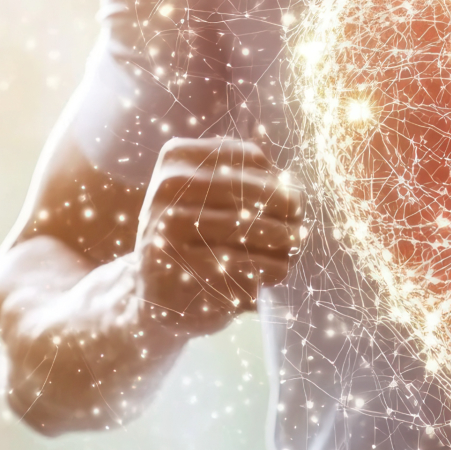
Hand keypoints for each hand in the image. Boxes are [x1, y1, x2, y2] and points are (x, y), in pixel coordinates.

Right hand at [133, 137, 304, 335]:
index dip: (279, 180)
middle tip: (298, 226)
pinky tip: (273, 271)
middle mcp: (169, 188)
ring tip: (291, 246)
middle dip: (289, 211)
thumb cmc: (190, 235)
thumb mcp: (201, 192)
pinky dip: (271, 269)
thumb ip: (242, 174)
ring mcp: (174, 230)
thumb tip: (291, 183)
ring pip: (259, 229)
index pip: (251, 158)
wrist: (152, 291)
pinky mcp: (187, 270)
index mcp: (176, 158)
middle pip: (258, 193)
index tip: (287, 199)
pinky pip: (251, 265)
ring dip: (285, 241)